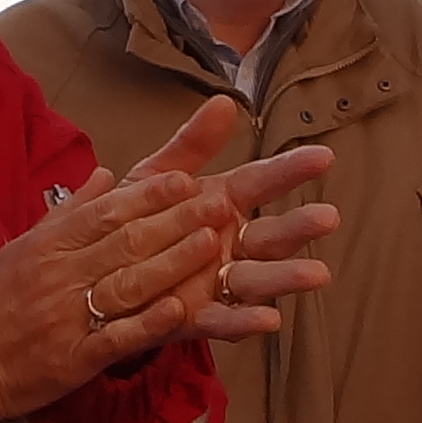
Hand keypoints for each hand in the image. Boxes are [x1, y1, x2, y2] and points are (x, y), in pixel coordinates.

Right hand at [0, 165, 234, 418]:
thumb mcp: (24, 245)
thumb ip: (70, 211)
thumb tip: (107, 174)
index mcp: (48, 244)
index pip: (105, 213)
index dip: (147, 196)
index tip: (184, 179)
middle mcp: (60, 274)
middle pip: (124, 242)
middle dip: (175, 221)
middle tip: (217, 203)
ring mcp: (67, 316)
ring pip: (126, 284)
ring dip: (171, 263)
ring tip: (210, 244)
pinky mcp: (73, 358)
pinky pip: (115, 337)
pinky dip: (147, 324)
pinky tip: (179, 310)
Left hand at [121, 95, 339, 340]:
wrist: (94, 270)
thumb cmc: (132, 217)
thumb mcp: (156, 174)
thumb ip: (192, 143)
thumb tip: (225, 101)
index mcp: (221, 203)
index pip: (261, 182)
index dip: (290, 170)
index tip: (322, 156)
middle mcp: (228, 244)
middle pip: (270, 234)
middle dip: (299, 227)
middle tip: (327, 216)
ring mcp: (216, 283)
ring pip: (257, 278)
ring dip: (285, 276)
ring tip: (317, 274)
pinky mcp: (196, 317)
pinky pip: (223, 321)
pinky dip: (244, 321)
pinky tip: (268, 320)